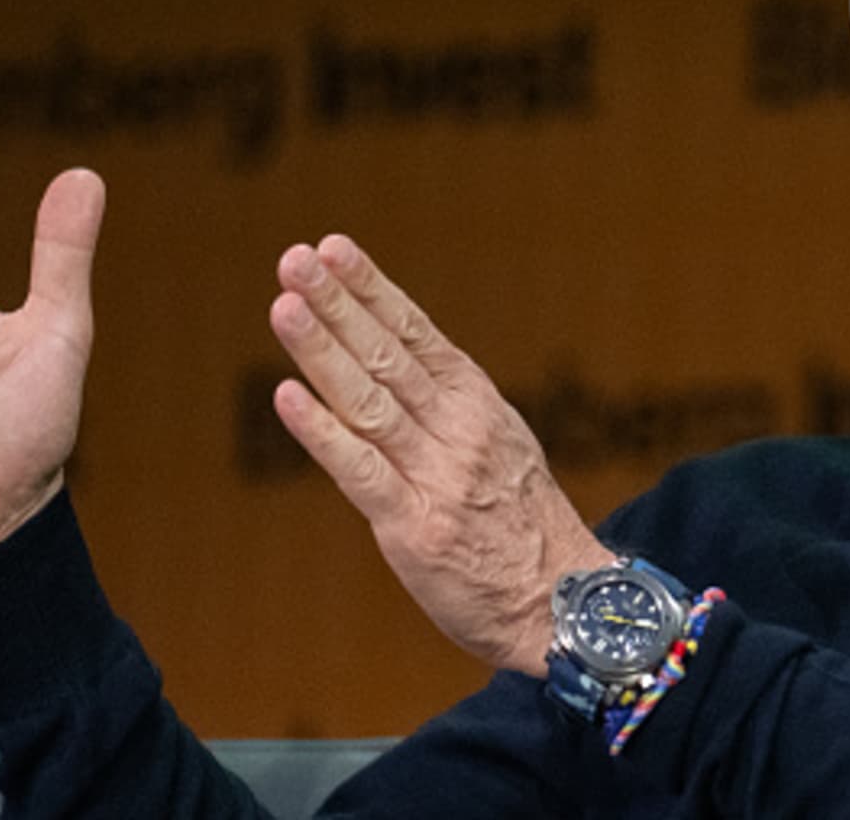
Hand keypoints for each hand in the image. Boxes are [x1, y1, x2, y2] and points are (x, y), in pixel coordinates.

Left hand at [269, 236, 613, 675]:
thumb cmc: (524, 526)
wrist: (564, 602)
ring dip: (322, 350)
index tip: (333, 247)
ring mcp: (436, 476)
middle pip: (387, 354)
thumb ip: (448, 410)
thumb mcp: (500, 446)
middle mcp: (458, 429)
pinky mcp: (415, 526)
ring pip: (369, 401)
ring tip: (285, 306)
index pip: (415, 332)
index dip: (371, 288)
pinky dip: (323, 432)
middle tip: (295, 259)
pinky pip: (361, 471)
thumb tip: (391, 366)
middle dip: (338, 303)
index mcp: (478, 403)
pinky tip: (287, 397)